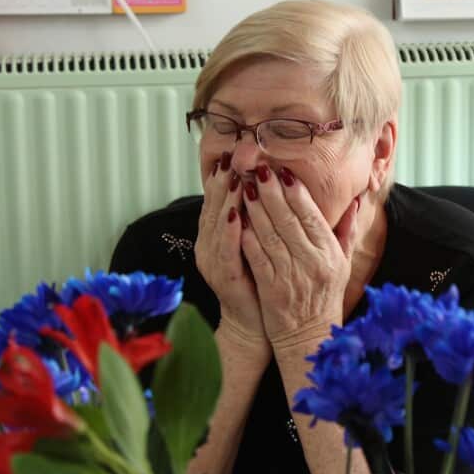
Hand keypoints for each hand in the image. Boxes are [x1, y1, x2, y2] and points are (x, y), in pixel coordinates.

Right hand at [195, 152, 265, 348]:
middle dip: (222, 180)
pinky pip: (226, 250)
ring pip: (218, 224)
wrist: (256, 321)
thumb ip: (256, 214)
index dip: (223, 176)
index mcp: (218, 235)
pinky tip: (236, 214)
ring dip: (225, 199)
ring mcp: (215, 261)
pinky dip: (230, 231)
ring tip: (232, 176)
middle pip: (214, 206)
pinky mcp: (225, 276)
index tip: (232, 152)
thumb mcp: (257, 241)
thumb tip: (263, 183)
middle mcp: (210, 245)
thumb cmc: (260, 278)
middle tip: (230, 155)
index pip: (219, 199)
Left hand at [239, 165, 358, 354]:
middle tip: (259, 169)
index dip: (297, 193)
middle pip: (289, 221)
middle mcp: (312, 263)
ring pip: (270, 235)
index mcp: (330, 254)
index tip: (285, 171)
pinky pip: (257, 258)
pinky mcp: (271, 289)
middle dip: (272, 192)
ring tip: (246, 187)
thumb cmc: (326, 297)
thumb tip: (356, 201)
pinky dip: (247, 238)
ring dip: (256, 209)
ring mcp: (291, 276)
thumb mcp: (343, 264)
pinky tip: (238, 220)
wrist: (310, 338)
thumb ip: (346, 231)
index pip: (312, 216)